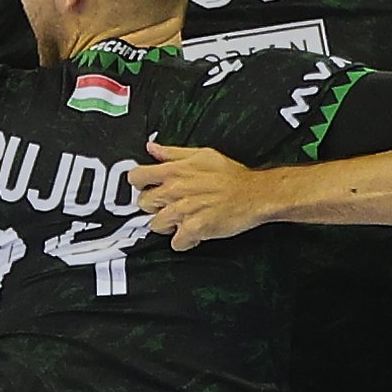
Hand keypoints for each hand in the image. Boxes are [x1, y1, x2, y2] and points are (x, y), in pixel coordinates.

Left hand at [134, 142, 277, 246]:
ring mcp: (184, 210)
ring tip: (183, 220)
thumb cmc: (231, 175)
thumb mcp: (202, 154)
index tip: (148, 188)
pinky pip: (176, 243)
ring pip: (156, 225)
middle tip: (169, 207)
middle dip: (154, 207)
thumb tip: (152, 148)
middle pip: (143, 204)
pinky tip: (194, 233)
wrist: (255, 194)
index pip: (136, 177)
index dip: (139, 184)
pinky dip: (184, 241)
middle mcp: (175, 190)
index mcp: (175, 171)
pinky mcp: (195, 229)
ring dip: (169, 225)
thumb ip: (172, 153)